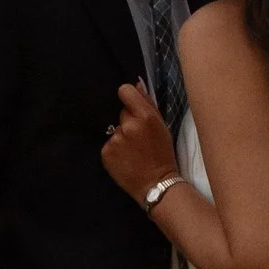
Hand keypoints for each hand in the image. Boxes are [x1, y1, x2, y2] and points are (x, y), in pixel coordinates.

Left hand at [101, 80, 176, 200]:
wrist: (156, 184)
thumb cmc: (163, 154)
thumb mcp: (162, 126)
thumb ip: (148, 104)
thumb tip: (136, 84)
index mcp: (145, 117)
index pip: (124, 91)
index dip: (128, 97)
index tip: (132, 106)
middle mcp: (128, 126)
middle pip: (121, 112)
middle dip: (128, 121)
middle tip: (139, 137)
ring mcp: (115, 140)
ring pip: (115, 129)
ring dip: (122, 136)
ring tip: (133, 151)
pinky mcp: (106, 153)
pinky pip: (108, 143)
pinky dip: (115, 149)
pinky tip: (125, 159)